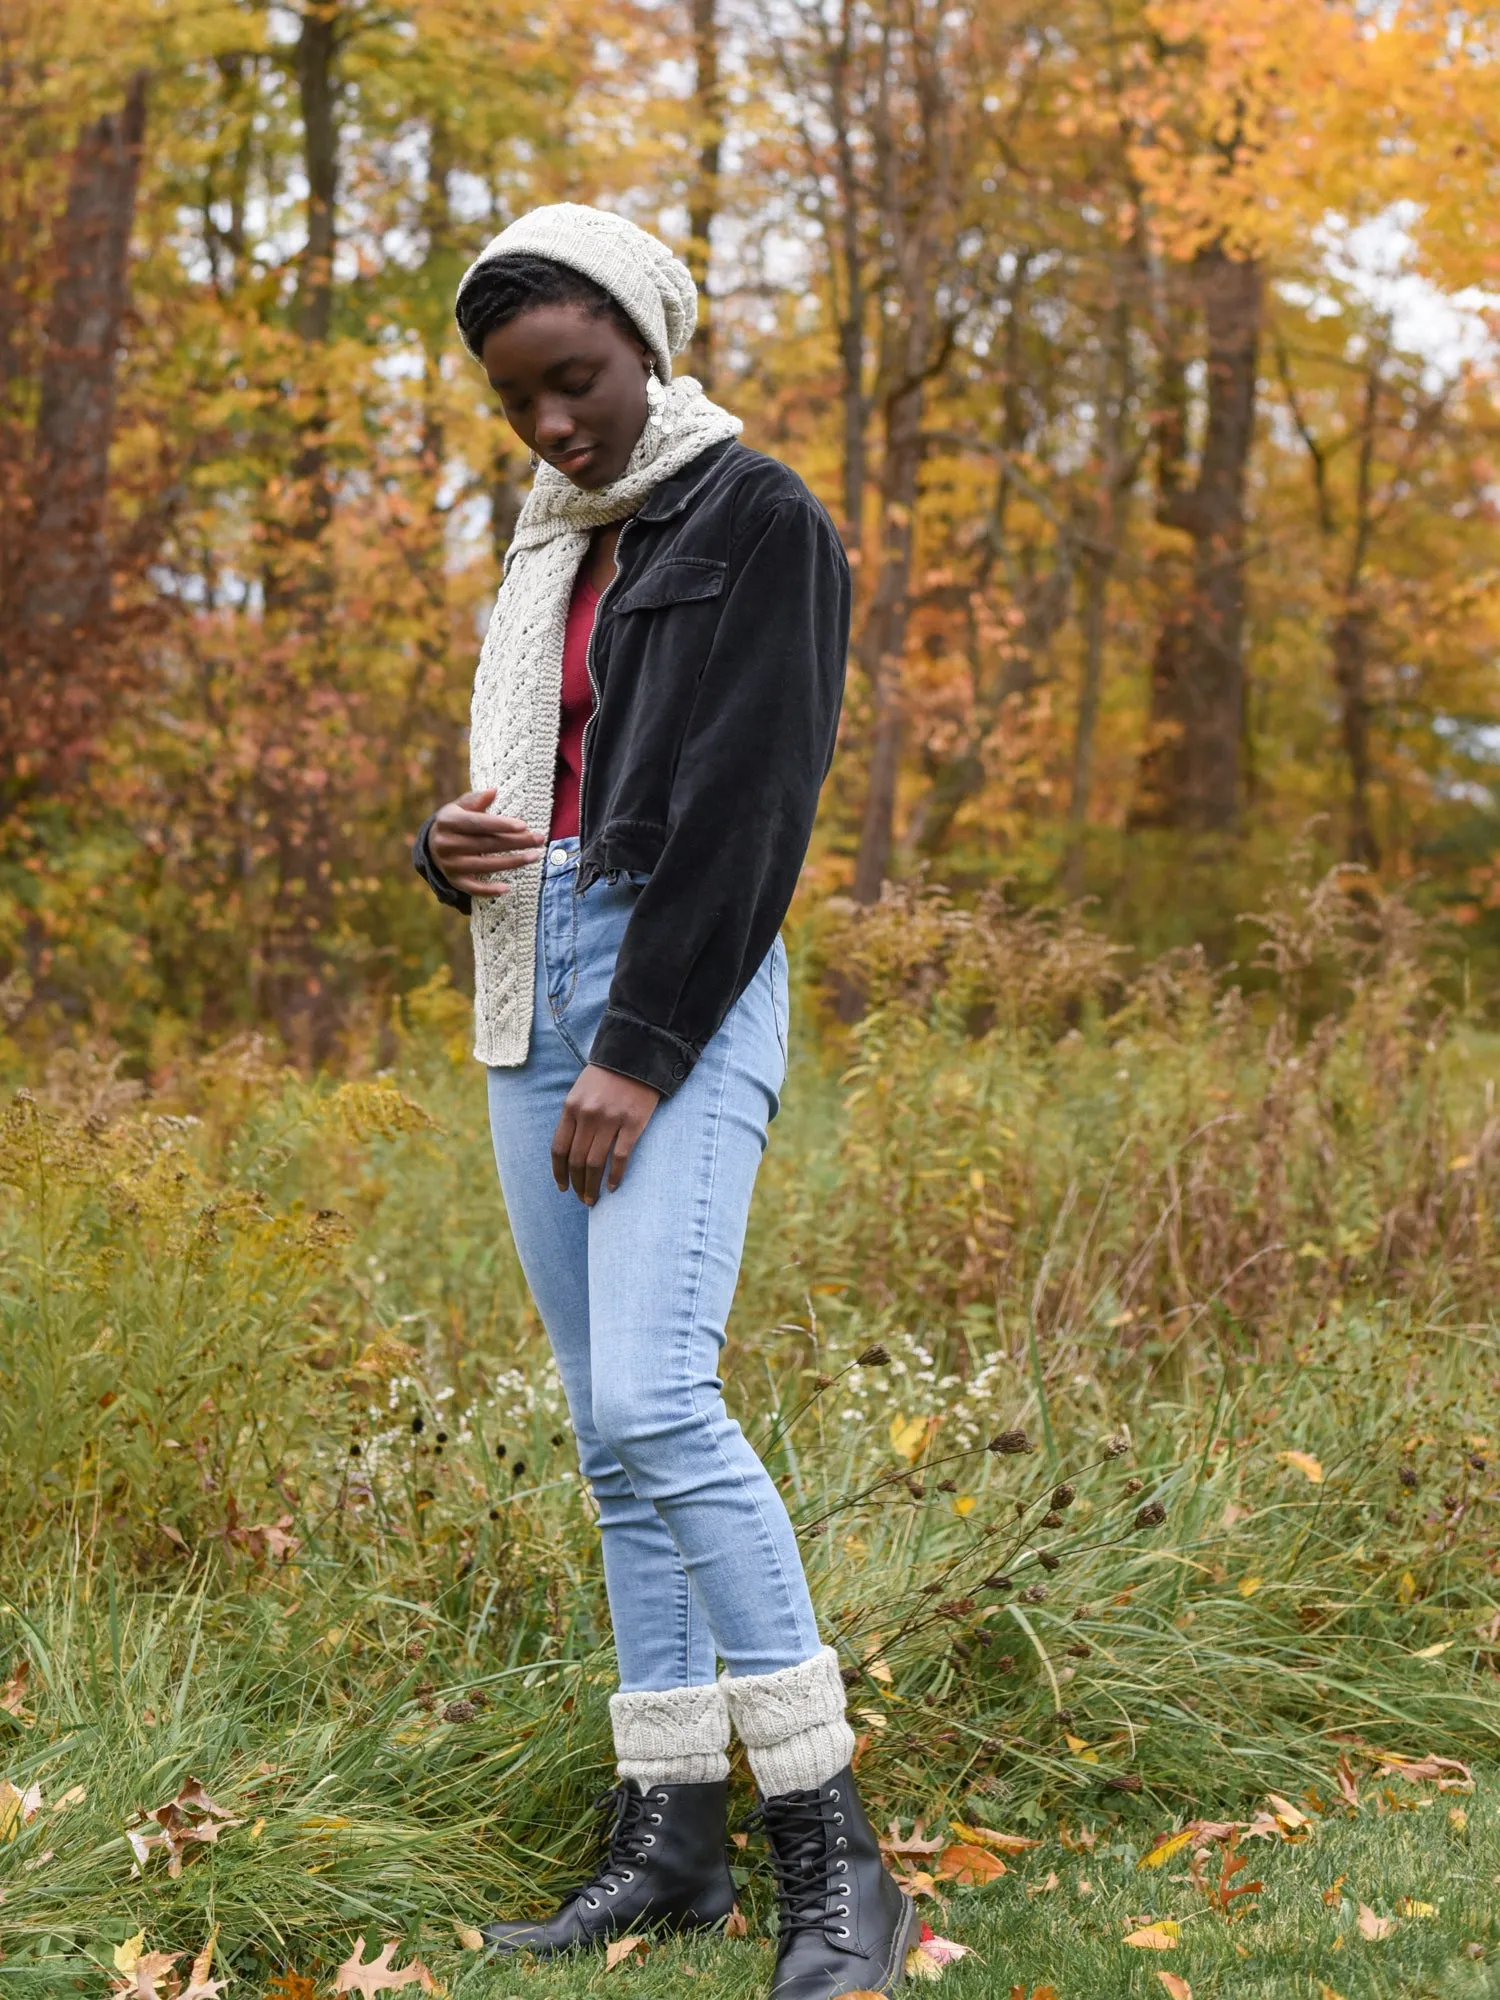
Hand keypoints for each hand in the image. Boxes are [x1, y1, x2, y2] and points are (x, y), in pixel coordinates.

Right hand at [428, 787, 545, 897]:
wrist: (432, 844)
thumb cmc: (455, 820)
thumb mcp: (461, 806)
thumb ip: (476, 800)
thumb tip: (494, 791)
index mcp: (448, 821)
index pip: (478, 824)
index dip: (502, 825)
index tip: (524, 826)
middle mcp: (446, 844)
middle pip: (487, 844)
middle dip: (516, 842)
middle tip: (539, 839)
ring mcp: (449, 864)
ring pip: (485, 865)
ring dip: (512, 862)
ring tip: (534, 856)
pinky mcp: (454, 880)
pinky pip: (473, 888)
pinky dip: (489, 890)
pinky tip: (507, 888)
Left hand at [551, 1065, 660, 1204]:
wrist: (637, 1054)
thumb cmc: (607, 1075)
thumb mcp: (581, 1091)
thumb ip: (574, 1117)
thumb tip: (570, 1151)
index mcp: (571, 1107)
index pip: (559, 1148)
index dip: (558, 1172)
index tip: (562, 1187)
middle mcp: (588, 1115)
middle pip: (576, 1160)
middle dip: (576, 1183)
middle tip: (581, 1198)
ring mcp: (610, 1120)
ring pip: (596, 1163)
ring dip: (592, 1185)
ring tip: (593, 1199)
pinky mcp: (633, 1123)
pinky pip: (621, 1157)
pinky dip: (616, 1175)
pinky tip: (614, 1187)